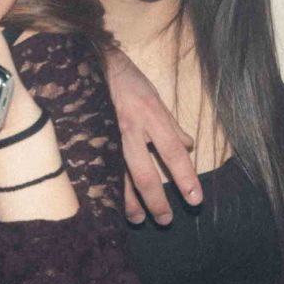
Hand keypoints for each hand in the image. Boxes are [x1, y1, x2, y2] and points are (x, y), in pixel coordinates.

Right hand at [103, 45, 200, 224]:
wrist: (88, 63)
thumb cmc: (126, 80)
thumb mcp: (155, 97)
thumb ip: (171, 125)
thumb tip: (188, 146)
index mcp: (151, 116)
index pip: (173, 153)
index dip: (186, 178)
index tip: (195, 199)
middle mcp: (130, 130)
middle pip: (146, 174)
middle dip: (157, 201)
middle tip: (166, 220)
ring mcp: (107, 138)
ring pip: (119, 179)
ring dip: (130, 204)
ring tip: (139, 219)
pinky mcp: (90, 141)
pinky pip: (99, 172)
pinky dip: (107, 191)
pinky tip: (111, 205)